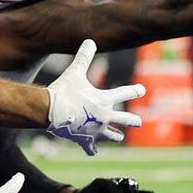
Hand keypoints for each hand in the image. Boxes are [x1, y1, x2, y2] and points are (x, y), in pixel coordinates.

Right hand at [45, 39, 145, 155]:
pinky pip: (90, 147)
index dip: (135, 90)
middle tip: (138, 122)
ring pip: (111, 135)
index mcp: (105, 99)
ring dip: (115, 135)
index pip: (126, 92)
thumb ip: (84, 57)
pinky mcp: (84, 139)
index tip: (142, 90)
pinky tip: (93, 152)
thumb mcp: (75, 71)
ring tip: (119, 137)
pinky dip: (91, 149)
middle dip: (133, 120)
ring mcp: (96, 130)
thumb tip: (90, 40)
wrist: (51, 111)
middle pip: (126, 119)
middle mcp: (105, 116)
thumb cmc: (64, 90)